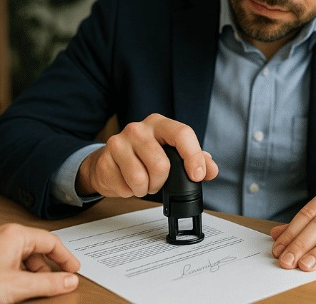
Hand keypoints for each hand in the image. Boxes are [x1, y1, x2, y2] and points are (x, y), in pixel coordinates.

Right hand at [77, 113, 218, 197]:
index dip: (193, 156)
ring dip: (145, 188)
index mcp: (159, 123)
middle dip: (161, 182)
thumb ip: (196, 160)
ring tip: (142, 182)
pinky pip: (124, 187)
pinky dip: (129, 192)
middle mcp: (138, 129)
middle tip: (157, 181)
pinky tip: (126, 181)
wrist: (108, 161)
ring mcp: (118, 142)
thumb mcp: (172, 153)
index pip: (182, 133)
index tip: (197, 175)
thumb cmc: (144, 155)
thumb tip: (212, 170)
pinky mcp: (104, 160)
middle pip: (160, 164)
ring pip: (140, 179)